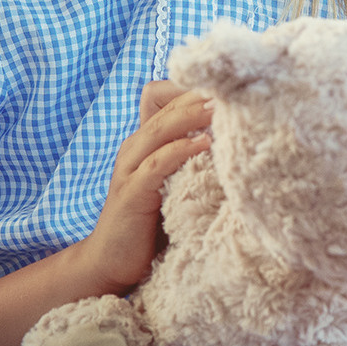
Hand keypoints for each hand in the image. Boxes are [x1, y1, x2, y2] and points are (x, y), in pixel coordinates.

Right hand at [78, 86, 212, 295]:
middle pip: (166, 107)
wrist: (111, 263)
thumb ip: (192, 162)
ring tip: (221, 107)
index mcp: (145, 142)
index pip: (162, 97)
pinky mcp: (130, 193)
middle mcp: (134, 148)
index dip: (189, 86)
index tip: (228, 83)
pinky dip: (181, 150)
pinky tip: (204, 145)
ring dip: (192, 116)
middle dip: (199, 94)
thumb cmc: (150, 224)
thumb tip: (235, 146)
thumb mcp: (173, 184)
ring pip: (160, 129)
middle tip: (233, 86)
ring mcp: (129, 168)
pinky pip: (156, 164)